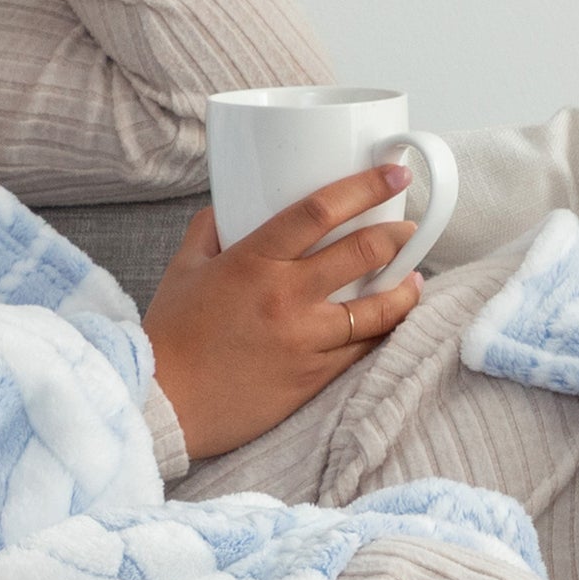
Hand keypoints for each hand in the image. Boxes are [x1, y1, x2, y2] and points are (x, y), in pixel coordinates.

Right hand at [142, 164, 426, 459]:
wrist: (165, 404)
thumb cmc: (170, 336)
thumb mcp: (182, 270)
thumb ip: (208, 232)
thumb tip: (227, 207)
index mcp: (252, 261)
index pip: (319, 211)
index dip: (363, 188)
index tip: (392, 176)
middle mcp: (285, 296)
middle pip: (362, 253)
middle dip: (397, 236)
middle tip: (407, 230)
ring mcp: (304, 339)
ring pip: (377, 309)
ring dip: (404, 289)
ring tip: (412, 279)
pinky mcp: (313, 376)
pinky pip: (362, 349)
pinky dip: (383, 330)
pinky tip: (390, 321)